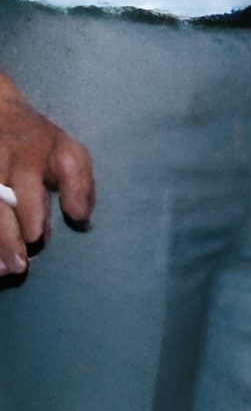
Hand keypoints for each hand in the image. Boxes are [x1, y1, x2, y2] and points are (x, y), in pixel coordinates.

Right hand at [0, 74, 92, 275]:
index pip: (29, 190)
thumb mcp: (67, 152)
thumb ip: (79, 184)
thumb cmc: (38, 140)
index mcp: (29, 155)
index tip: (35, 238)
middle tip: (16, 267)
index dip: (32, 216)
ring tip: (0, 270)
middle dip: (7, 238)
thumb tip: (82, 219)